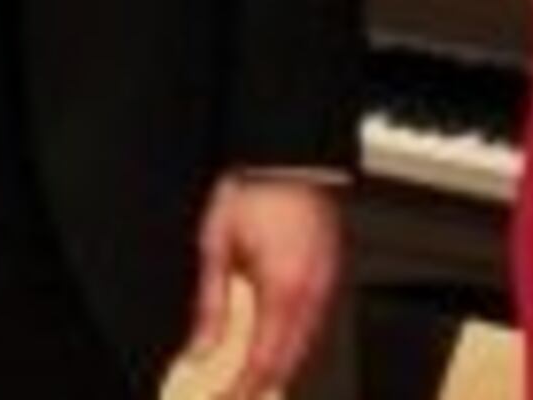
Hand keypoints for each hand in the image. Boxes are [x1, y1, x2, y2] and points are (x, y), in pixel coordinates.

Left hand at [183, 175, 343, 397]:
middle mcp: (312, 290)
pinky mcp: (331, 270)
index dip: (242, 389)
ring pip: (307, 343)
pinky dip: (294, 342)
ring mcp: (327, 280)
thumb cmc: (253, 193)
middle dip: (262, 386)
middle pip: (290, 359)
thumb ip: (211, 306)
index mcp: (283, 289)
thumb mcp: (217, 249)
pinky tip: (278, 345)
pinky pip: (315, 321)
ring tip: (252, 380)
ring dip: (280, 366)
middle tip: (235, 398)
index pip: (263, 359)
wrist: (287, 156)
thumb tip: (201, 350)